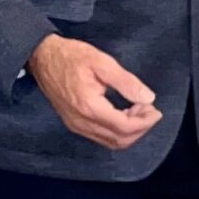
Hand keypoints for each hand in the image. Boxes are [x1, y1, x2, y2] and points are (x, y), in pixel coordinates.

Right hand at [28, 34, 160, 149]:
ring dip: (129, 131)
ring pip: (110, 142)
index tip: (155, 109)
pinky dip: (117, 131)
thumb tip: (148, 98)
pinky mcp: (74, 124)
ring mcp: (76, 125)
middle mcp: (81, 122)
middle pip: (119, 140)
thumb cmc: (70, 56)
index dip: (144, 122)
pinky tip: (123, 114)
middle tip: (149, 109)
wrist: (42, 58)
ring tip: (138, 110)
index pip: (124, 127)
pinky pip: (100, 137)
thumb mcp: (102, 62)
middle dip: (140, 128)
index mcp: (89, 107)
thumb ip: (126, 82)